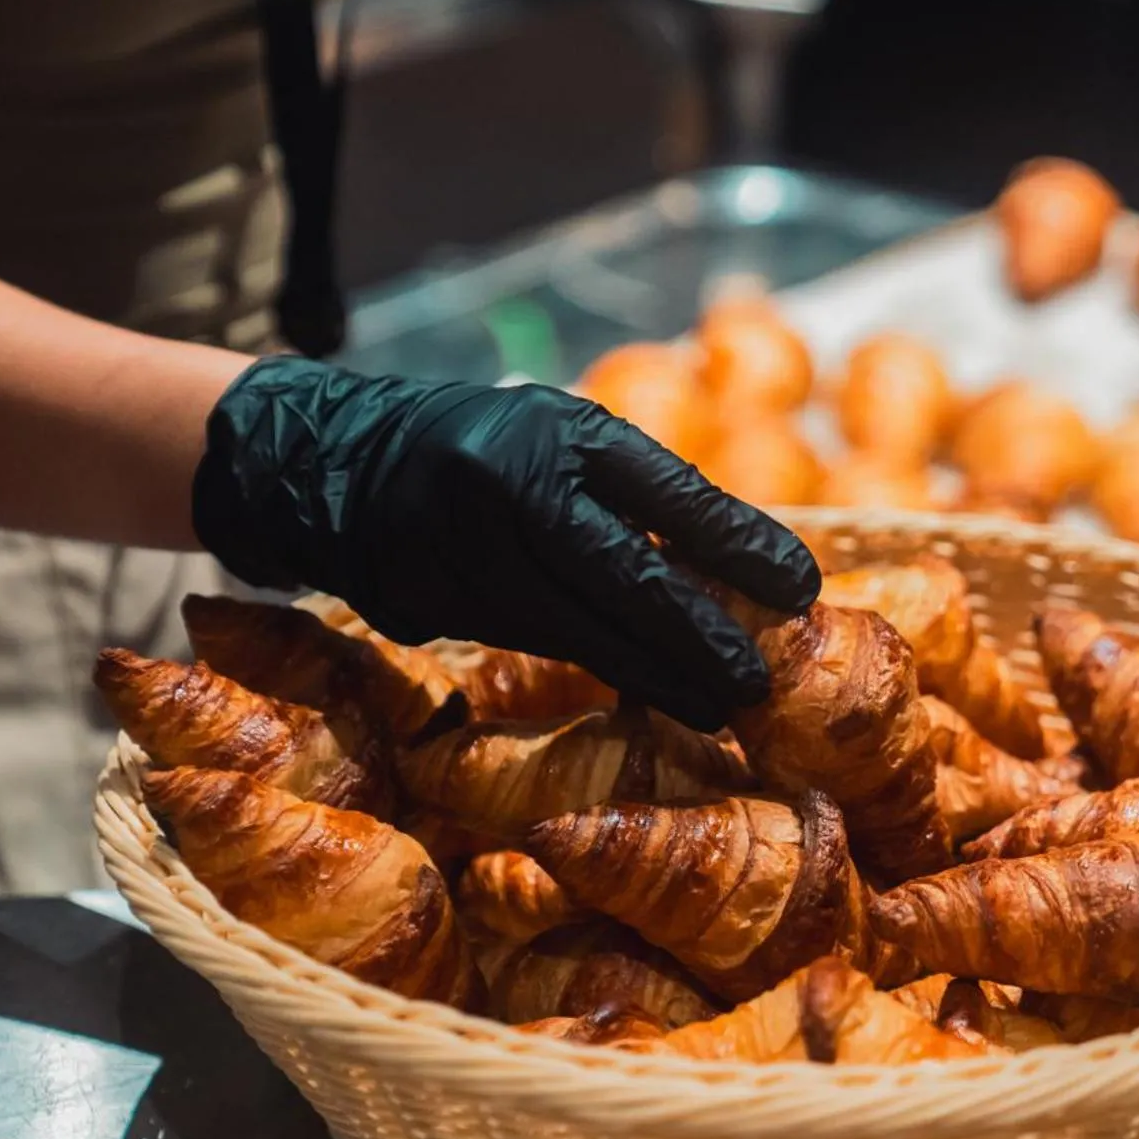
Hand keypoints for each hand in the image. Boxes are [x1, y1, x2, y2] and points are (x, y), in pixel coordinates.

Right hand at [192, 357, 819, 730]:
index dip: (738, 548)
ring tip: (720, 706)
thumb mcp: (565, 441)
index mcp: (560, 432)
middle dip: (699, 638)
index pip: (668, 495)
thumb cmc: (488, 447)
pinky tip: (657, 693)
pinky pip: (544, 646)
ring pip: (584, 629)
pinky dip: (607, 671)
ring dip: (659, 674)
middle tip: (758, 683)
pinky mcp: (443, 605)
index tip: (800, 591)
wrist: (338, 465)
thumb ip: (640, 497)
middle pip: (626, 578)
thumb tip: (744, 567)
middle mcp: (513, 487)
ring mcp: (470, 551)